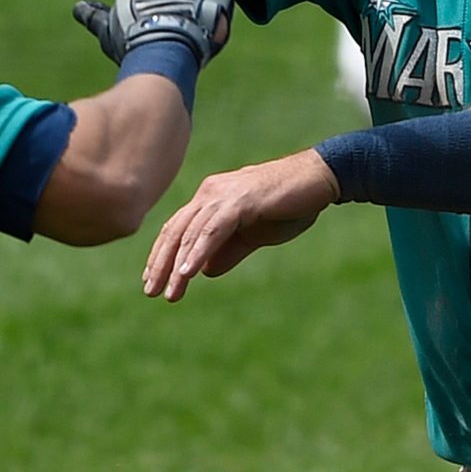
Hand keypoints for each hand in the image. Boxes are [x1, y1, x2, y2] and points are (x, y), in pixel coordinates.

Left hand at [142, 152, 340, 300]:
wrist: (320, 180)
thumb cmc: (290, 205)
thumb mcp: (255, 235)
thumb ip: (229, 250)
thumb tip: (205, 272)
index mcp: (211, 199)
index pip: (177, 229)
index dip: (162, 255)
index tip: (153, 281)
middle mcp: (210, 193)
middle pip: (176, 230)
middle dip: (161, 263)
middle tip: (150, 292)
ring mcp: (224, 195)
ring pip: (191, 233)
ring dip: (177, 265)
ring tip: (169, 291)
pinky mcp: (240, 200)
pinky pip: (213, 230)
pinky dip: (198, 252)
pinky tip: (188, 273)